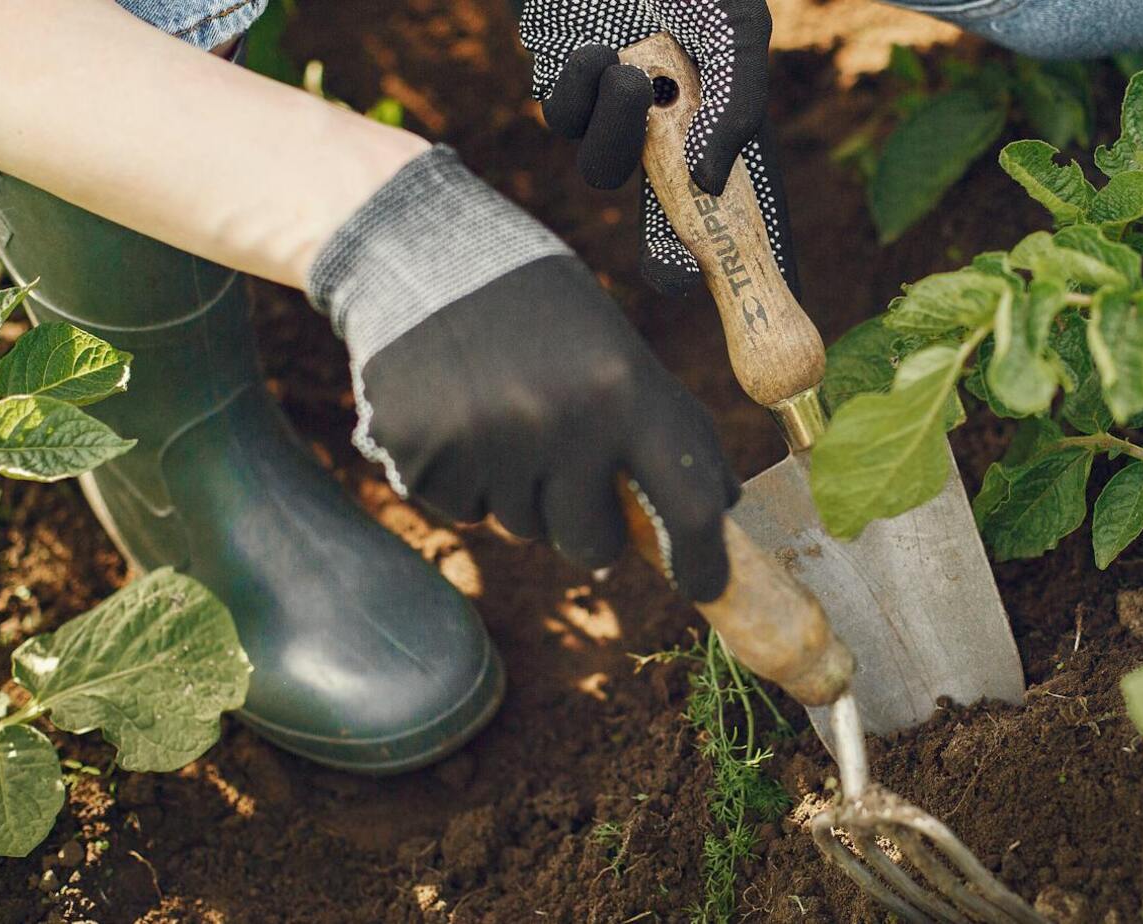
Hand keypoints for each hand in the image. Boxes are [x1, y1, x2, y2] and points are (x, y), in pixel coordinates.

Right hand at [311, 147, 739, 601]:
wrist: (420, 254)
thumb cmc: (540, 311)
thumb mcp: (618, 350)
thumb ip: (666, 427)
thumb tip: (721, 508)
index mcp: (624, 390)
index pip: (688, 506)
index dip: (702, 561)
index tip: (704, 585)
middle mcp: (560, 423)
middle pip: (594, 545)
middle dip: (587, 524)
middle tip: (566, 466)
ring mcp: (487, 445)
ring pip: (522, 529)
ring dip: (518, 492)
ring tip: (500, 412)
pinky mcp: (422, 456)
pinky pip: (461, 512)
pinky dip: (462, 479)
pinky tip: (454, 415)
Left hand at [518, 0, 799, 296]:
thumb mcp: (736, 27)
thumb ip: (737, 104)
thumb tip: (710, 183)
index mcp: (720, 111)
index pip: (738, 198)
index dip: (742, 252)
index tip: (753, 294)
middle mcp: (667, 118)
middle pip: (665, 214)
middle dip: (666, 253)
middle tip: (671, 272)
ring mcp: (611, 103)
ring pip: (603, 168)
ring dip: (615, 131)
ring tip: (628, 69)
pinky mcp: (560, 76)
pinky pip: (562, 117)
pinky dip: (579, 91)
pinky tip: (595, 47)